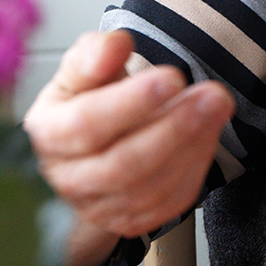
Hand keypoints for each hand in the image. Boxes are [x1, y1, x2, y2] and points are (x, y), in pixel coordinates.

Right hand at [23, 30, 235, 265]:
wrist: (88, 146)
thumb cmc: (85, 100)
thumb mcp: (82, 68)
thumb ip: (96, 52)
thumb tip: (116, 45)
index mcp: (48, 133)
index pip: (86, 124)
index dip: (131, 102)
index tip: (172, 76)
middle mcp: (67, 177)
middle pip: (123, 164)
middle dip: (175, 127)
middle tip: (213, 95)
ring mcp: (97, 206)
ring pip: (150, 188)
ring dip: (193, 145)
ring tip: (218, 106)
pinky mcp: (129, 221)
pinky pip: (169, 202)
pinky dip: (196, 167)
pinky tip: (209, 132)